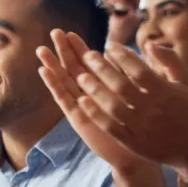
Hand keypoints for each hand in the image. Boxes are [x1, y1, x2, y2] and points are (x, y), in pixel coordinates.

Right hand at [37, 29, 153, 172]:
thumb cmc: (144, 127)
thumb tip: (138, 50)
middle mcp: (91, 97)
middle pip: (74, 69)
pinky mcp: (78, 119)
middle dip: (65, 51)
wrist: (137, 155)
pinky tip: (44, 71)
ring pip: (65, 82)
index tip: (72, 33)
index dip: (80, 49)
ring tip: (42, 49)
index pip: (90, 65)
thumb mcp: (145, 94)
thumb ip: (138, 74)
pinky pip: (64, 99)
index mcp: (105, 89)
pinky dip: (54, 85)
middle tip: (55, 32)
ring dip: (53, 65)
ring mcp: (82, 107)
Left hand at [64, 34, 187, 167]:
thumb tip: (150, 45)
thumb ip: (171, 61)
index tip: (109, 46)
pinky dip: (95, 113)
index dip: (123, 56)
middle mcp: (151, 109)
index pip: (139, 70)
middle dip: (102, 69)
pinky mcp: (132, 142)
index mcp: (165, 92)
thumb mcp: (186, 82)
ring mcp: (141, 127)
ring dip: (94, 90)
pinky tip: (83, 102)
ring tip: (81, 76)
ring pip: (112, 106)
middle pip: (121, 86)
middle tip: (88, 55)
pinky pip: (110, 126)